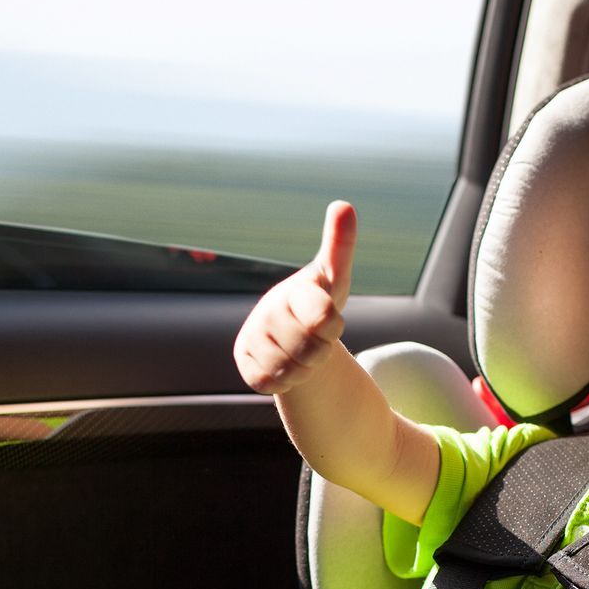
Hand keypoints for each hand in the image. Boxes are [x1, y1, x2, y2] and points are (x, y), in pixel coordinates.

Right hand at [234, 201, 356, 394]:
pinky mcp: (245, 363)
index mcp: (292, 292)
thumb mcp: (335, 277)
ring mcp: (252, 338)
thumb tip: (343, 204)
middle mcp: (267, 312)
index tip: (330, 320)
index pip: (323, 319)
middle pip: (310, 350)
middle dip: (322, 351)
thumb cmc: (318, 302)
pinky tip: (286, 365)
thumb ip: (340, 244)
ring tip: (303, 353)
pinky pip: (273, 383)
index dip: (333, 327)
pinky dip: (287, 381)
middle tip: (316, 340)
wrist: (292, 333)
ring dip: (306, 369)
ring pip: (292, 370)